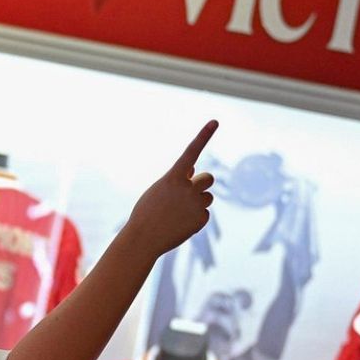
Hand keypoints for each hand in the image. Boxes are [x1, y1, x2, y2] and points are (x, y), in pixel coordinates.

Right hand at [125, 121, 217, 258]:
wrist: (144, 239)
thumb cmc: (147, 212)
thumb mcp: (158, 190)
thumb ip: (176, 178)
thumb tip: (194, 170)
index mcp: (173, 177)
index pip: (191, 152)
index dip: (204, 135)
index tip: (215, 121)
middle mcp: (188, 187)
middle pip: (209, 178)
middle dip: (202, 184)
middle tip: (190, 193)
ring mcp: (196, 204)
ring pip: (207, 198)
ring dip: (198, 203)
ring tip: (179, 214)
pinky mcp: (201, 219)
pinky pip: (204, 214)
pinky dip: (195, 219)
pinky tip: (181, 225)